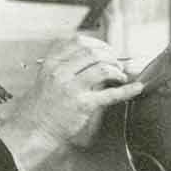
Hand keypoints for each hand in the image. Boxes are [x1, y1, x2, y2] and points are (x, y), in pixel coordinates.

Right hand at [0, 37, 146, 170]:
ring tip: (120, 76)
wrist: (33, 128)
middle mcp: (60, 72)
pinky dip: (127, 90)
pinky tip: (137, 88)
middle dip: (110, 55)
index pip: (78, 41)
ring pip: (102, 68)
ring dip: (116, 70)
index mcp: (51, 63)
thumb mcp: (48, 77)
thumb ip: (66, 64)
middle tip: (117, 63)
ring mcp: (71, 88)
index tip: (106, 49)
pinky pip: (110, 94)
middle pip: (93, 53)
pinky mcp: (82, 105)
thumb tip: (96, 57)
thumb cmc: (43, 105)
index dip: (97, 43)